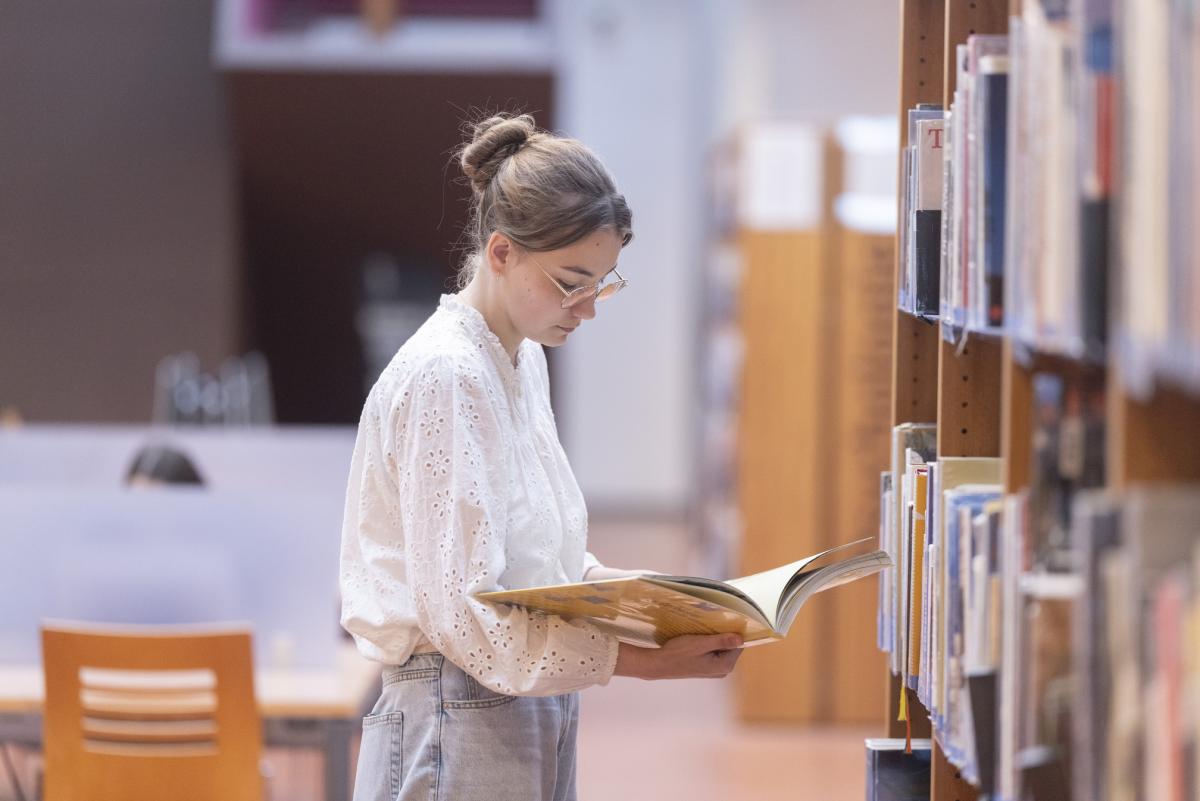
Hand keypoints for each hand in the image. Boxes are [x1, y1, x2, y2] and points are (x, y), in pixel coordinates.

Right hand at [613, 633, 743, 680]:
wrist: (660, 664)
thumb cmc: (679, 653)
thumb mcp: (701, 644)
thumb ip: (722, 641)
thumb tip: (741, 639)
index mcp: (725, 665)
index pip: (739, 645)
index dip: (733, 632)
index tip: (724, 622)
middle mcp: (722, 670)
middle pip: (731, 647)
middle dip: (723, 635)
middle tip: (711, 625)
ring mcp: (714, 670)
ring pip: (722, 649)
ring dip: (715, 639)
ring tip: (703, 631)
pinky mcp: (706, 668)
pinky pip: (714, 653)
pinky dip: (709, 644)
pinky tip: (699, 639)